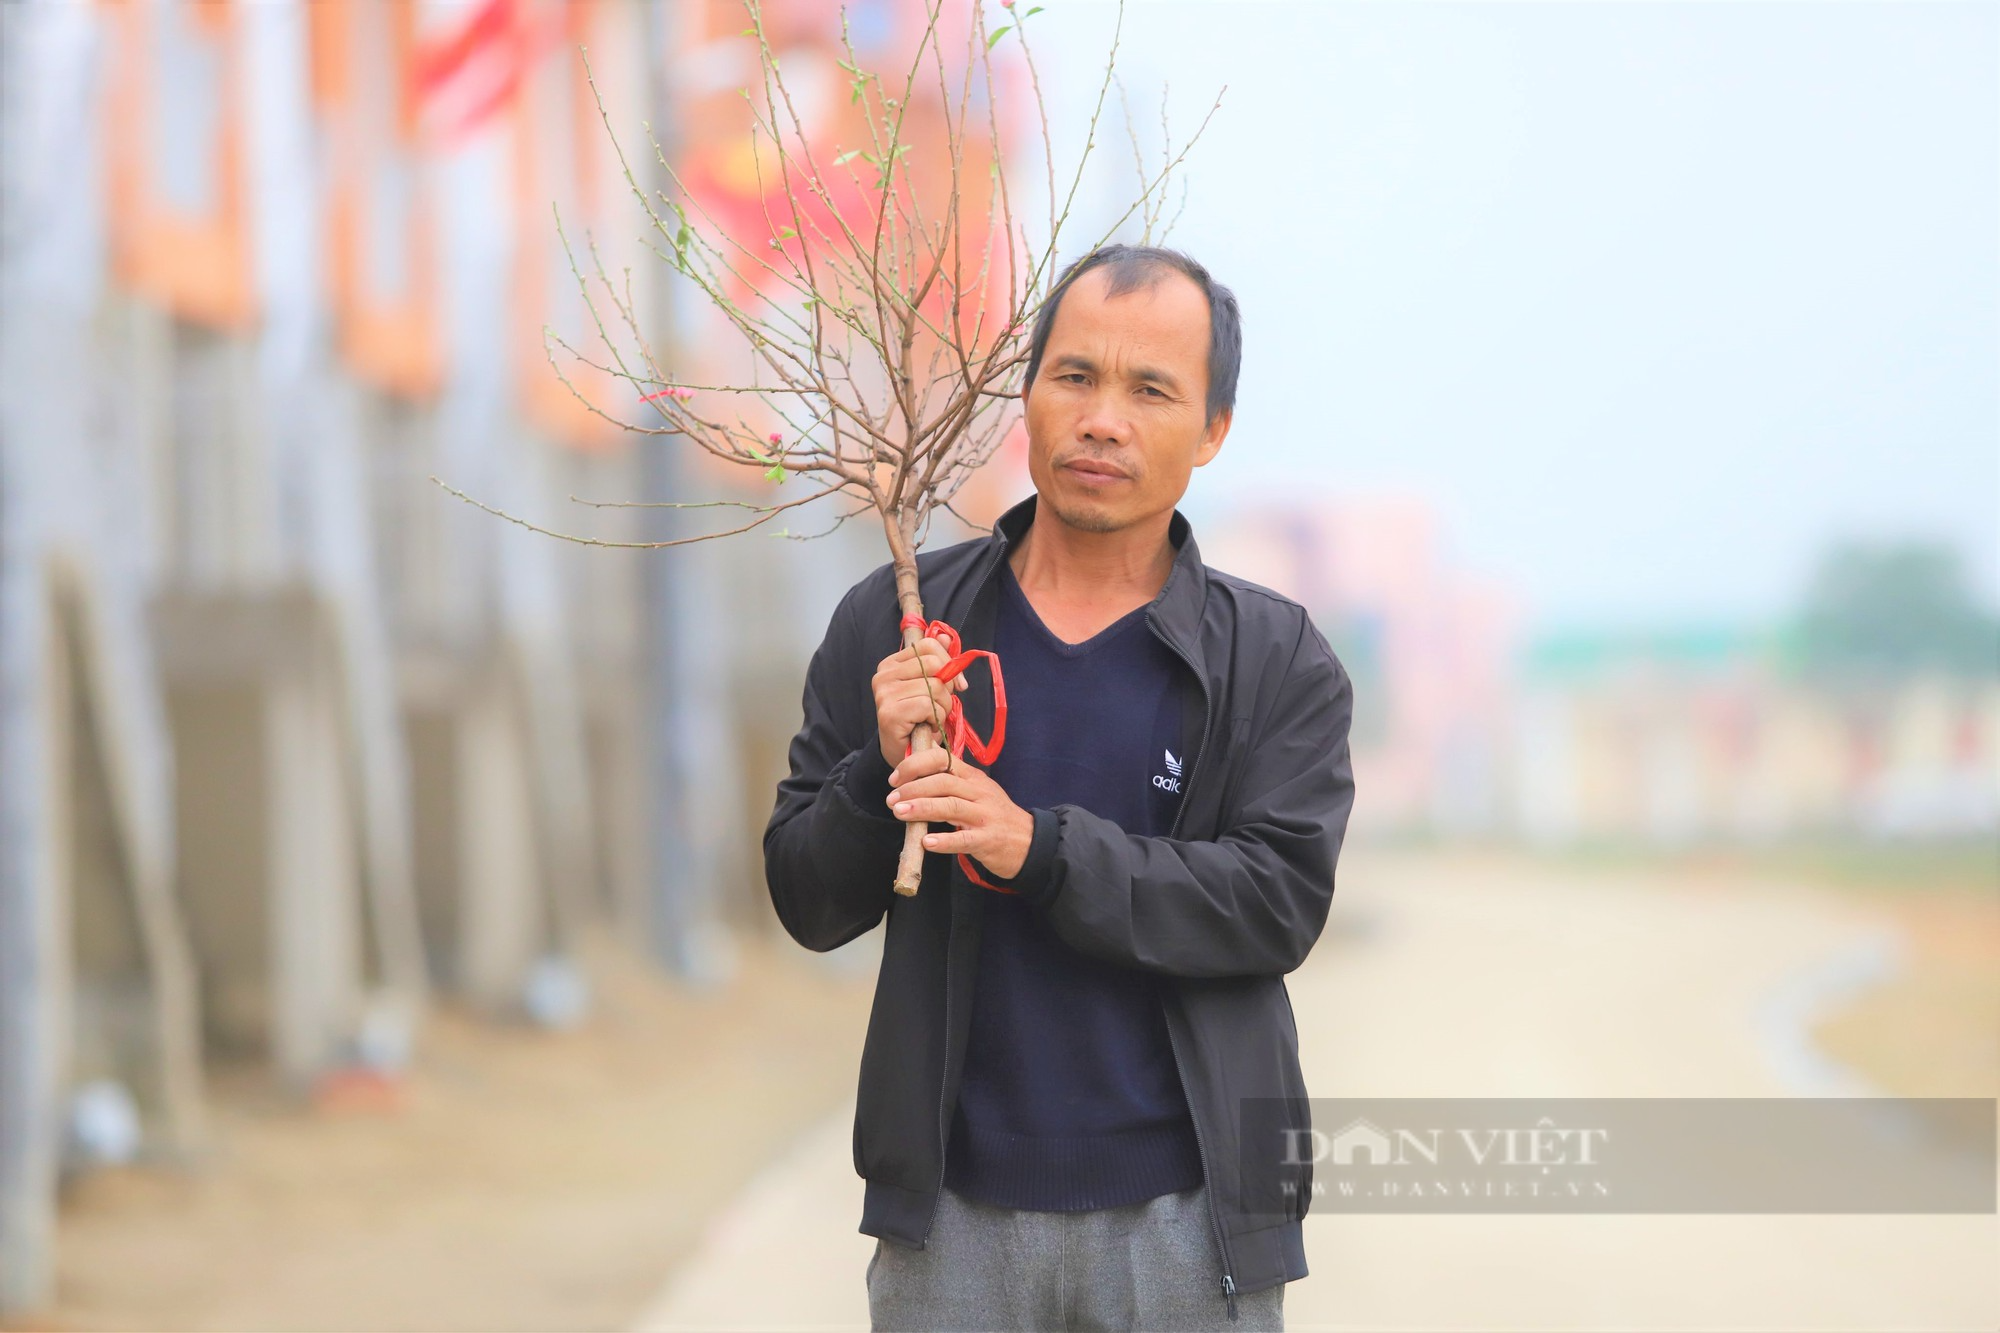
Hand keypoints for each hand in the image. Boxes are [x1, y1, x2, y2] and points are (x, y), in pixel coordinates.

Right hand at [871, 636, 967, 768]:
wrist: (908, 756)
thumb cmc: (920, 720)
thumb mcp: (932, 687)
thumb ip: (939, 660)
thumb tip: (947, 637)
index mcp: (892, 664)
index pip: (928, 646)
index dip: (949, 664)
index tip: (955, 686)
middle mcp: (883, 675)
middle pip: (935, 664)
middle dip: (947, 688)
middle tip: (940, 706)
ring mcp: (884, 694)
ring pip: (935, 687)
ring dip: (943, 708)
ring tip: (930, 719)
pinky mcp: (889, 713)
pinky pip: (929, 706)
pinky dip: (936, 719)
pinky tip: (925, 726)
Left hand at [885, 745, 1035, 879]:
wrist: (1029, 842)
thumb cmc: (995, 816)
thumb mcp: (977, 792)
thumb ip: (951, 782)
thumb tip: (914, 775)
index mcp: (974, 778)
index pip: (944, 759)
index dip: (917, 765)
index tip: (896, 778)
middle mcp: (980, 793)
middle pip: (944, 782)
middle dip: (914, 788)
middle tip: (892, 799)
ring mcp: (985, 816)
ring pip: (952, 807)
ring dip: (922, 808)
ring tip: (899, 812)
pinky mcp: (988, 840)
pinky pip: (964, 839)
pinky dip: (944, 841)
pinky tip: (927, 843)